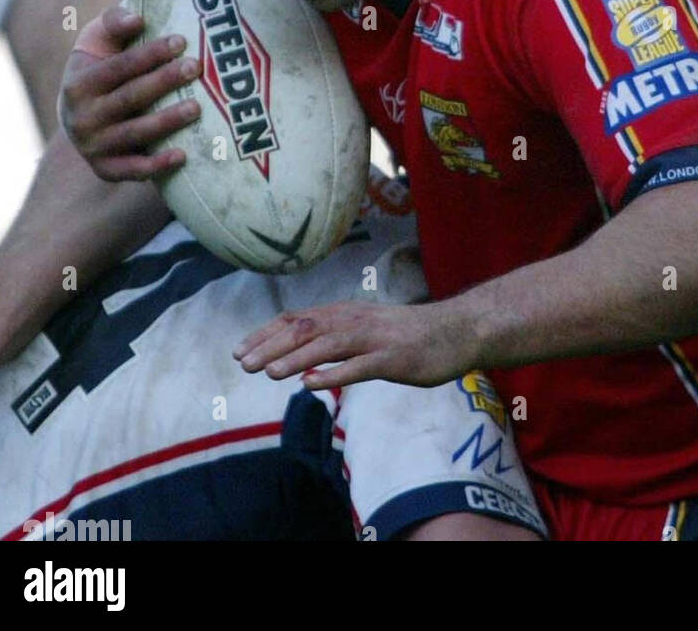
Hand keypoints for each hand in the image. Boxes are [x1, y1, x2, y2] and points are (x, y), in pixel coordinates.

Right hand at [58, 6, 200, 181]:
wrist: (77, 115)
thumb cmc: (99, 66)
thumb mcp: (97, 40)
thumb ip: (114, 22)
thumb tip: (137, 20)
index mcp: (79, 83)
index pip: (119, 67)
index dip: (149, 54)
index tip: (181, 41)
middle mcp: (82, 117)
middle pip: (130, 98)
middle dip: (164, 82)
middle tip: (196, 67)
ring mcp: (93, 146)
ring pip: (134, 133)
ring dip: (166, 122)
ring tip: (197, 108)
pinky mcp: (105, 169)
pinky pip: (132, 170)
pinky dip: (156, 166)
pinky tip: (183, 156)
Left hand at [235, 299, 478, 389]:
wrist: (457, 331)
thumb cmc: (409, 334)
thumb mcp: (367, 331)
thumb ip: (336, 341)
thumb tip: (302, 359)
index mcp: (346, 314)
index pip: (298, 319)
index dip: (267, 334)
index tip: (240, 351)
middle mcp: (356, 320)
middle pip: (307, 328)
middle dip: (272, 345)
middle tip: (244, 364)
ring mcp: (375, 338)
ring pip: (329, 344)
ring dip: (297, 358)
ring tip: (269, 372)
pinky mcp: (394, 358)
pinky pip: (360, 366)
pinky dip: (334, 374)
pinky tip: (313, 384)